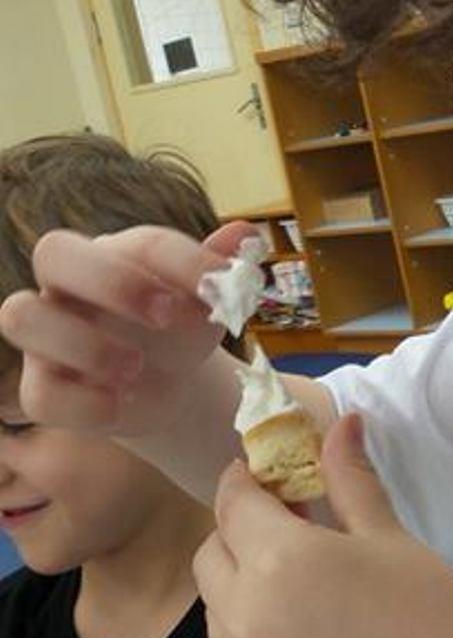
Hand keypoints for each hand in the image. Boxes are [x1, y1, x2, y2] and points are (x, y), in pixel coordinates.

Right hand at [0, 222, 255, 434]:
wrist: (174, 383)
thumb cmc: (185, 326)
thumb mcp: (211, 300)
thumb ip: (222, 269)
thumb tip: (244, 234)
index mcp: (117, 254)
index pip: (137, 243)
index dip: (182, 260)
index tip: (222, 284)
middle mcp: (69, 286)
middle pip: (53, 252)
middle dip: (114, 281)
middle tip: (168, 314)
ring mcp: (47, 336)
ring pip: (20, 314)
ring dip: (84, 342)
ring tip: (137, 367)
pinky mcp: (43, 388)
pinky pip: (40, 392)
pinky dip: (85, 402)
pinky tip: (125, 403)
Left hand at [194, 414, 452, 637]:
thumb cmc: (430, 606)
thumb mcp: (386, 535)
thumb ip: (349, 478)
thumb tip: (343, 421)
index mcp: (279, 561)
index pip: (233, 505)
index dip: (243, 480)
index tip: (263, 469)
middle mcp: (246, 615)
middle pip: (212, 555)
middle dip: (238, 529)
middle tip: (287, 518)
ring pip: (216, 604)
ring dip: (240, 576)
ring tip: (296, 568)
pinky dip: (251, 620)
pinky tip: (302, 614)